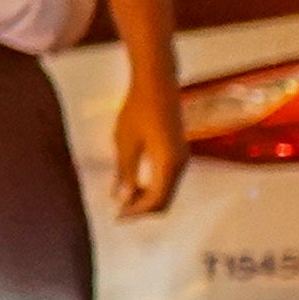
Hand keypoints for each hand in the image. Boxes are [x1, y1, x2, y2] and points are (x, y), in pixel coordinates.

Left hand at [108, 79, 186, 221]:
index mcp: (168, 163)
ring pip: (167, 191)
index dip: (136, 212)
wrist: (158, 83)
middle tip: (118, 211)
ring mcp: (182, 158)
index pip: (156, 200)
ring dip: (146, 198)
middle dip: (142, 209)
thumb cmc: (137, 109)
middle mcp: (181, 165)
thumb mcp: (125, 142)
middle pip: (164, 200)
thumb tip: (121, 199)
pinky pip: (168, 180)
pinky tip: (133, 183)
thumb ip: (125, 171)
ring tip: (122, 198)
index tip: (116, 216)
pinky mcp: (179, 153)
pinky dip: (152, 187)